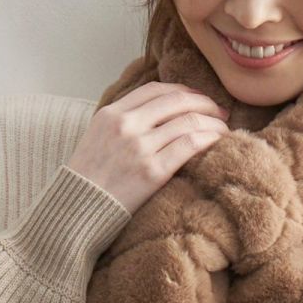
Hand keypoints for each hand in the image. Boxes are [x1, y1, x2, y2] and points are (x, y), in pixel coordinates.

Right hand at [67, 81, 230, 215]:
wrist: (77, 212)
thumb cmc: (89, 181)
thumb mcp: (97, 139)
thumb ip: (122, 123)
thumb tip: (157, 115)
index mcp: (111, 114)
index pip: (155, 90)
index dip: (183, 91)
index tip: (198, 99)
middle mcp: (126, 125)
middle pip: (177, 101)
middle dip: (205, 103)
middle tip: (220, 111)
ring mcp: (140, 147)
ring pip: (189, 121)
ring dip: (213, 122)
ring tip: (225, 129)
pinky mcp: (153, 171)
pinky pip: (190, 145)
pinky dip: (209, 139)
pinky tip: (218, 141)